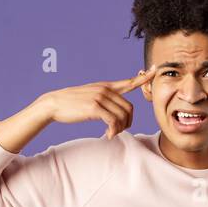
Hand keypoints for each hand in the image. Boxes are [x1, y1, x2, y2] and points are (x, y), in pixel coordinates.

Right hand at [36, 67, 156, 139]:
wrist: (53, 104)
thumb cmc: (70, 103)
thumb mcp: (89, 96)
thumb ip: (103, 99)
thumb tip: (112, 111)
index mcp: (105, 86)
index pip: (129, 82)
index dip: (143, 78)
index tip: (154, 71)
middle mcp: (105, 90)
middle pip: (129, 108)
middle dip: (128, 122)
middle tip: (119, 131)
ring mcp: (100, 97)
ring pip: (122, 116)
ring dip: (120, 129)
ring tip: (111, 133)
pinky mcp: (94, 107)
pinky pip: (112, 121)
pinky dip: (113, 131)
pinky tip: (107, 135)